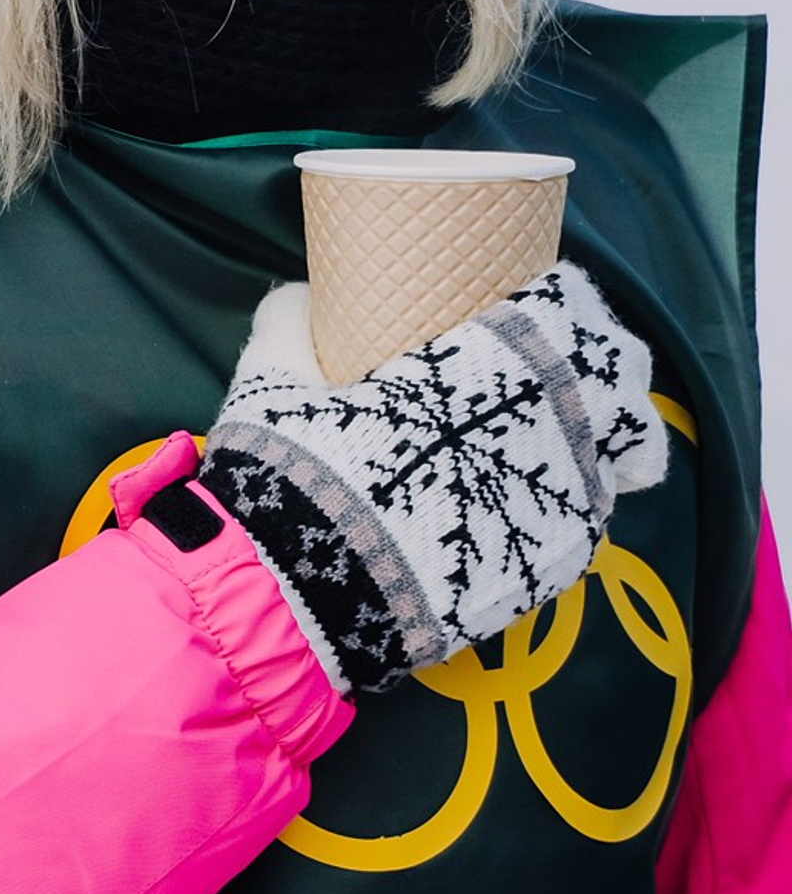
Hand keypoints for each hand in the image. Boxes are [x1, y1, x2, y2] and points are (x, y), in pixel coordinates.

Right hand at [198, 264, 665, 694]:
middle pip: (615, 370)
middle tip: (546, 371)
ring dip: (588, 439)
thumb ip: (290, 323)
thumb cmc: (295, 472)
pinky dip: (564, 506)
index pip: (563, 305)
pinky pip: (589, 520)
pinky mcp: (557, 565)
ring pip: (622, 451)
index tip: (527, 301)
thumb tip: (302, 299)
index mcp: (491, 366)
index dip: (552, 300)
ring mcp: (564, 501)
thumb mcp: (271, 381)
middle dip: (591, 363)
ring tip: (544, 445)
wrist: (304, 594)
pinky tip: (521, 508)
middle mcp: (550, 426)